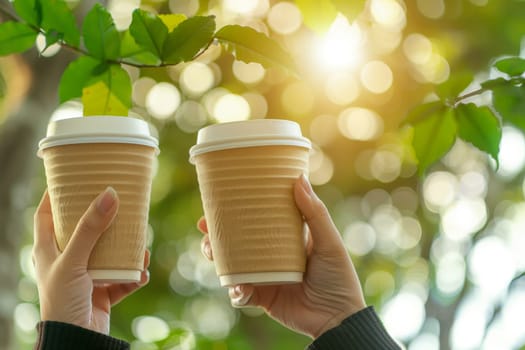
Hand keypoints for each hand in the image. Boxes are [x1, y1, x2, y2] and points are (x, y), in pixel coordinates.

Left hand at [33, 188, 149, 333]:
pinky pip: (122, 278)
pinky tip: (141, 271)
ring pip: (108, 253)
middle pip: (83, 230)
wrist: (76, 341)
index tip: (71, 178)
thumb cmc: (62, 302)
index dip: (55, 196)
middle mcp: (66, 261)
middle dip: (102, 218)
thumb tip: (109, 194)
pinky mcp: (102, 292)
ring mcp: (85, 276)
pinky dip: (133, 275)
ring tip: (140, 241)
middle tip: (117, 201)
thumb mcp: (73, 261)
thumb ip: (90, 228)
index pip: (46, 215)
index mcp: (47, 251)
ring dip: (125, 248)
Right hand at [198, 175, 365, 338]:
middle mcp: (270, 255)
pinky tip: (239, 287)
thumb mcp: (328, 242)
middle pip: (236, 241)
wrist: (338, 319)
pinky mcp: (261, 297)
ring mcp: (264, 276)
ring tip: (212, 254)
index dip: (237, 210)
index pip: (257, 219)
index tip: (218, 200)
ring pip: (231, 265)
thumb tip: (299, 178)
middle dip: (216, 234)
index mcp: (285, 238)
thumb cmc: (339, 277)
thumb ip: (315, 213)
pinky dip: (236, 290)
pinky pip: (240, 293)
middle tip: (205, 227)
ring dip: (218, 259)